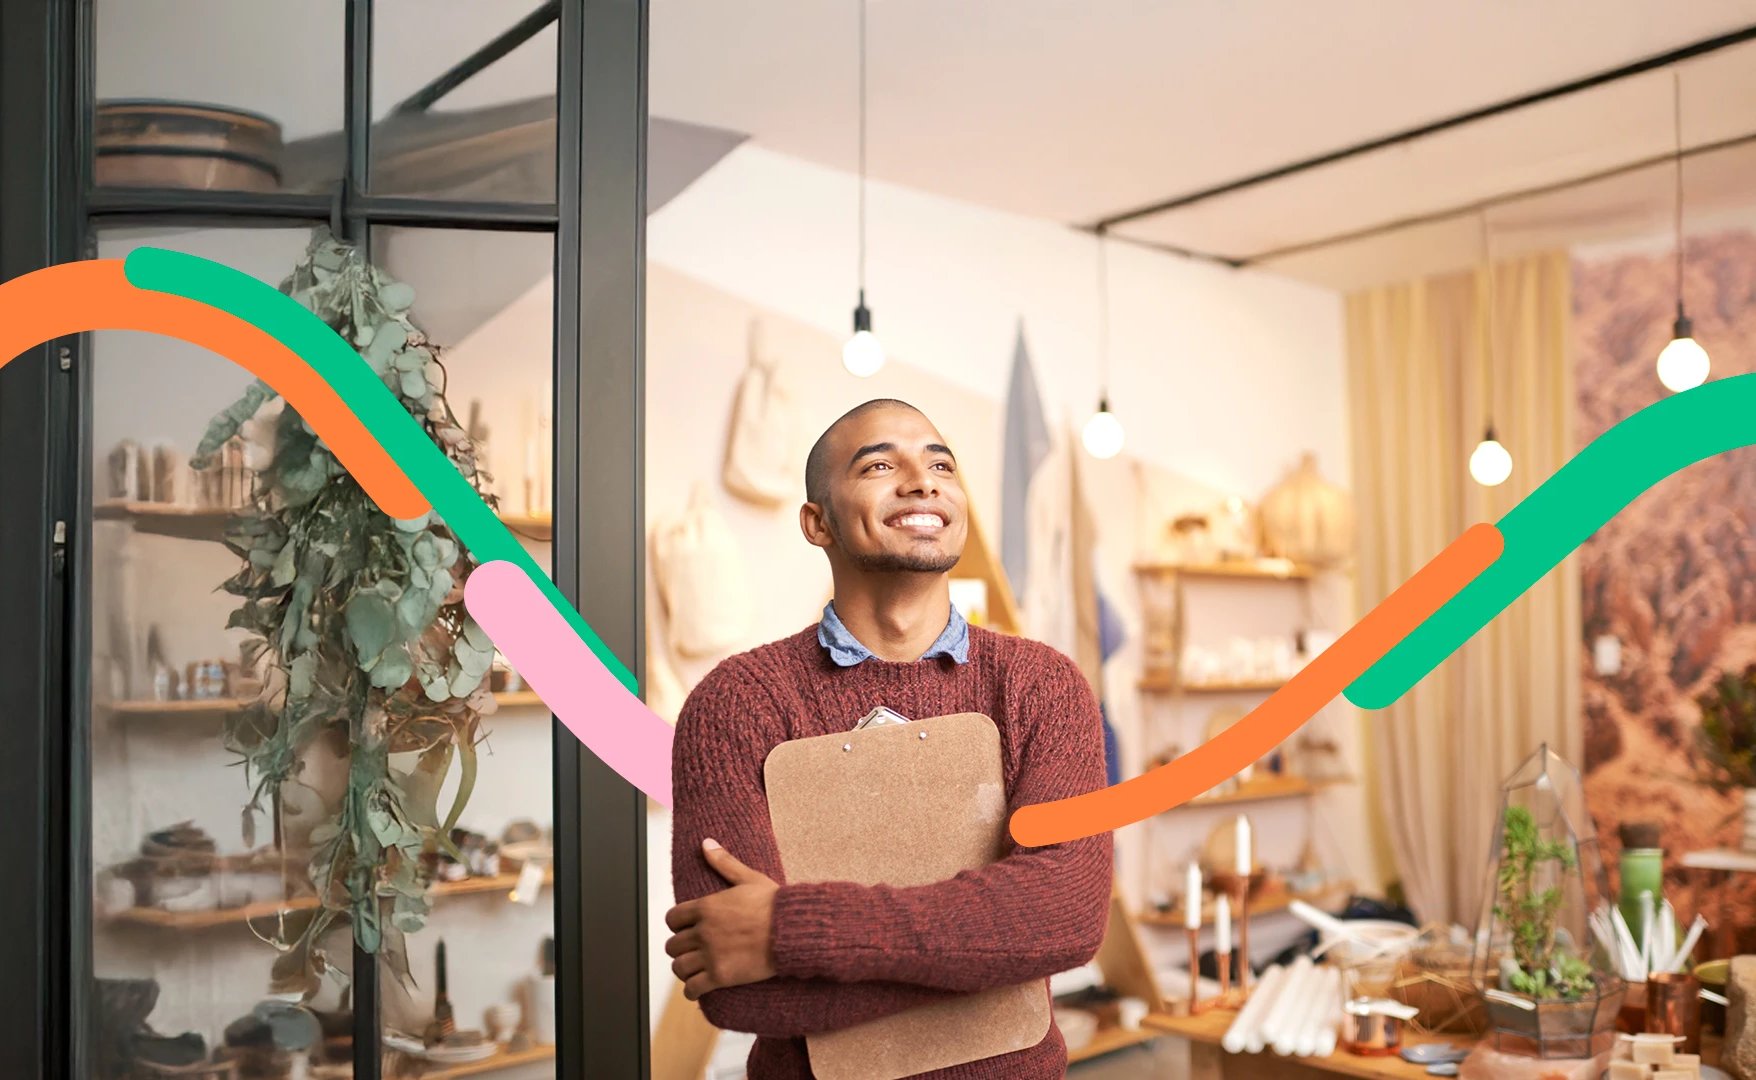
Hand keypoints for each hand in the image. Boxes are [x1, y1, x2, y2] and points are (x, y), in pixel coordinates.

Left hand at [664, 839, 779, 999]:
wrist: (794, 931)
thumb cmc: (775, 904)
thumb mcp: (749, 878)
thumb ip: (723, 862)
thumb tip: (706, 843)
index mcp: (706, 907)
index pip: (672, 919)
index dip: (677, 925)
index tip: (686, 928)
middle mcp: (703, 931)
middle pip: (673, 945)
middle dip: (681, 947)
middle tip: (692, 950)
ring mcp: (711, 955)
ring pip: (679, 967)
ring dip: (684, 968)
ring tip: (694, 968)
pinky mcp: (721, 976)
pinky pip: (693, 988)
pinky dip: (693, 989)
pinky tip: (700, 987)